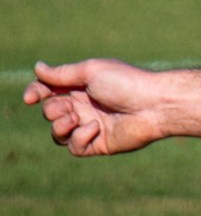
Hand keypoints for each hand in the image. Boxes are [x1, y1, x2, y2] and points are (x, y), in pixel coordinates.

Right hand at [23, 59, 168, 155]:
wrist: (155, 105)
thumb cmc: (126, 83)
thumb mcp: (90, 72)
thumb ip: (62, 74)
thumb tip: (37, 68)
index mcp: (81, 87)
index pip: (48, 91)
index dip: (35, 94)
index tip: (31, 98)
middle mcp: (84, 106)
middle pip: (49, 112)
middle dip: (53, 110)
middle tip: (71, 107)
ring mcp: (91, 126)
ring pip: (57, 133)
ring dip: (60, 126)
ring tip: (76, 118)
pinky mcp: (99, 144)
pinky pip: (74, 147)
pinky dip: (78, 138)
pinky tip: (94, 128)